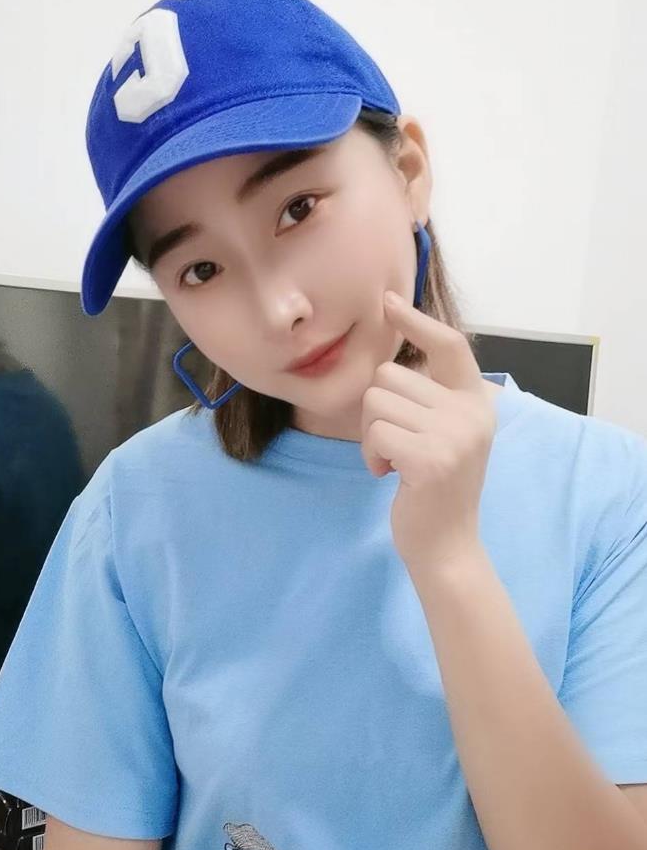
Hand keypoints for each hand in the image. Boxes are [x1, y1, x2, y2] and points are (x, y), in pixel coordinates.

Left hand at [360, 291, 496, 577]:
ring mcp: (454, 435)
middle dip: (377, 411)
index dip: (417, 321)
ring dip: (371, 434)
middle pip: (391, 375)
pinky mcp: (431, 458)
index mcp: (478, 402)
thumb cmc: (435, 490)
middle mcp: (472, 413)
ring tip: (393, 461)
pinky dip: (371, 455)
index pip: (449, 345)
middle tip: (394, 446)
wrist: (447, 547)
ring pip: (377, 401)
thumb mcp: (446, 435)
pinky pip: (376, 432)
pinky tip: (388, 475)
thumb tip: (394, 354)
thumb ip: (431, 398)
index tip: (388, 302)